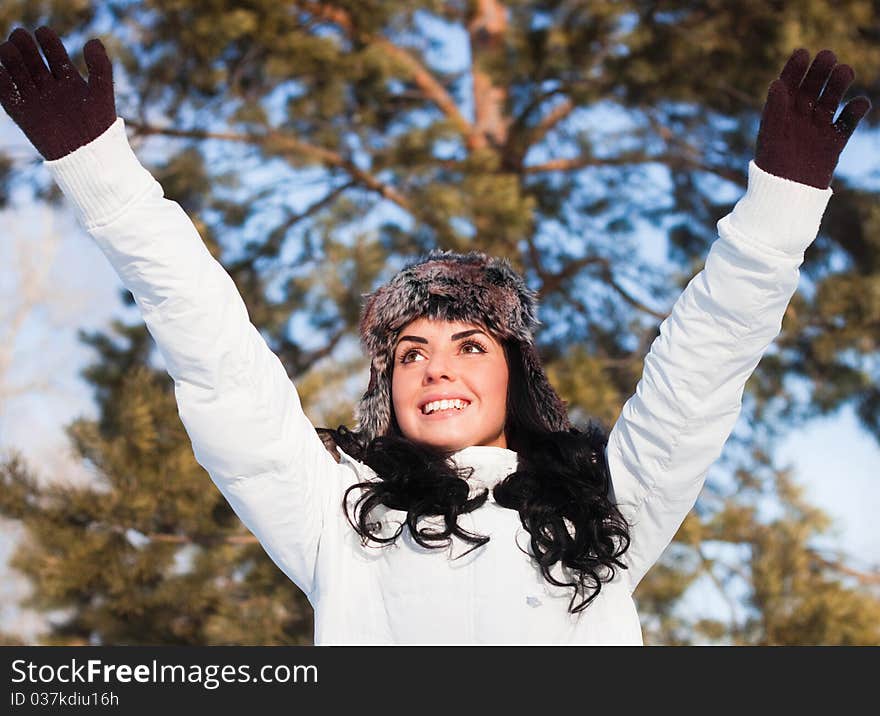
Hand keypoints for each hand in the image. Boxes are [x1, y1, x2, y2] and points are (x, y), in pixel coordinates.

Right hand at [0, 26, 115, 159]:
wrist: (88, 156)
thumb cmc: (99, 126)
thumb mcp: (102, 93)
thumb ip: (100, 67)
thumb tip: (93, 40)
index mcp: (69, 79)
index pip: (54, 53)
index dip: (47, 40)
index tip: (42, 32)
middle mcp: (50, 87)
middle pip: (32, 59)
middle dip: (24, 45)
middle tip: (19, 37)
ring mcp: (36, 99)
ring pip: (17, 72)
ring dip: (10, 59)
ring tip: (8, 50)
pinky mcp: (23, 114)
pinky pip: (6, 94)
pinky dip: (0, 81)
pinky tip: (0, 71)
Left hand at [755, 48, 871, 188]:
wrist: (785, 197)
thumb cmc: (771, 167)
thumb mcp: (770, 137)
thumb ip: (774, 111)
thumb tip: (777, 83)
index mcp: (780, 115)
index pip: (788, 86)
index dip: (795, 69)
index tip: (803, 52)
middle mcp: (799, 118)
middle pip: (812, 89)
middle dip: (820, 72)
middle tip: (829, 57)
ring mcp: (817, 129)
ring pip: (831, 101)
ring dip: (838, 85)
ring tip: (846, 72)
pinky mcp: (833, 142)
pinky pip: (846, 123)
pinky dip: (855, 112)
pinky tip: (860, 103)